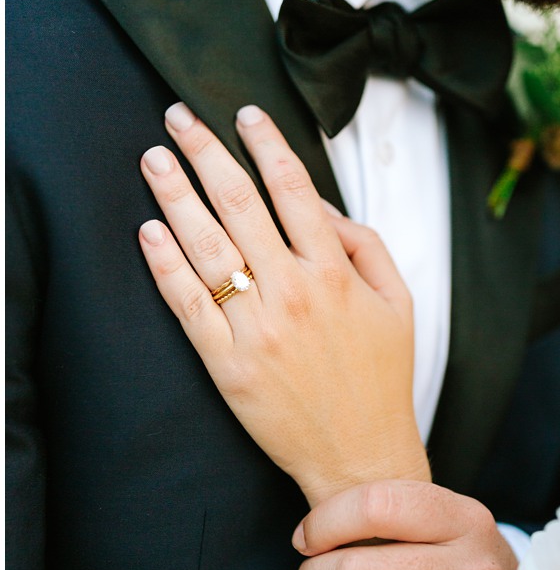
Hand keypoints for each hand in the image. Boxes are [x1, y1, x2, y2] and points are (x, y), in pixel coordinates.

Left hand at [137, 103, 428, 505]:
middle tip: (178, 117)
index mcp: (337, 274)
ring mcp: (256, 327)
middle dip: (206, 153)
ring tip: (154, 159)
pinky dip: (165, 263)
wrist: (361, 455)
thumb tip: (321, 207)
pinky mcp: (227, 362)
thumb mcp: (400, 304)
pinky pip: (187, 303)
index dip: (266, 145)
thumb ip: (366, 247)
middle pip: (240, 204)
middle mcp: (294, 292)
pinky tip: (150, 230)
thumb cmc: (382, 380)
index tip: (244, 114)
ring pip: (206, 245)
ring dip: (175, 195)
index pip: (293, 190)